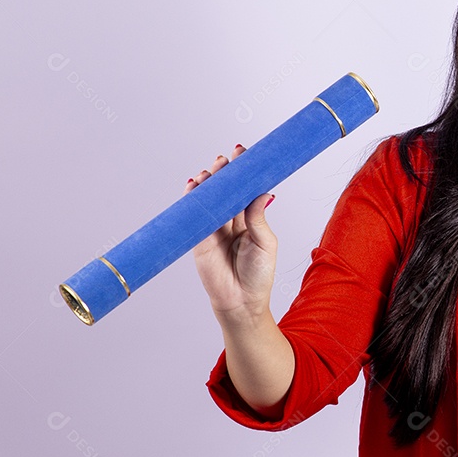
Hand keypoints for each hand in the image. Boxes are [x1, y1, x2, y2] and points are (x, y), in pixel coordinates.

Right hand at [184, 144, 276, 322]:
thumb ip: (258, 218)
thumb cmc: (259, 274)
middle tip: (225, 159)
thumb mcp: (265, 243)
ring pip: (209, 200)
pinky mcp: (199, 239)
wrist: (242, 301)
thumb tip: (260, 192)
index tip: (243, 154)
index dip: (243, 173)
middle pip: (225, 191)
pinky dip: (192, 200)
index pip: (245, 190)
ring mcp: (213, 228)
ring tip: (210, 171)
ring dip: (208, 184)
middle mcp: (231, 220)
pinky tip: (194, 186)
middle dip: (224, 173)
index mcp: (250, 218)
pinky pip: (194, 216)